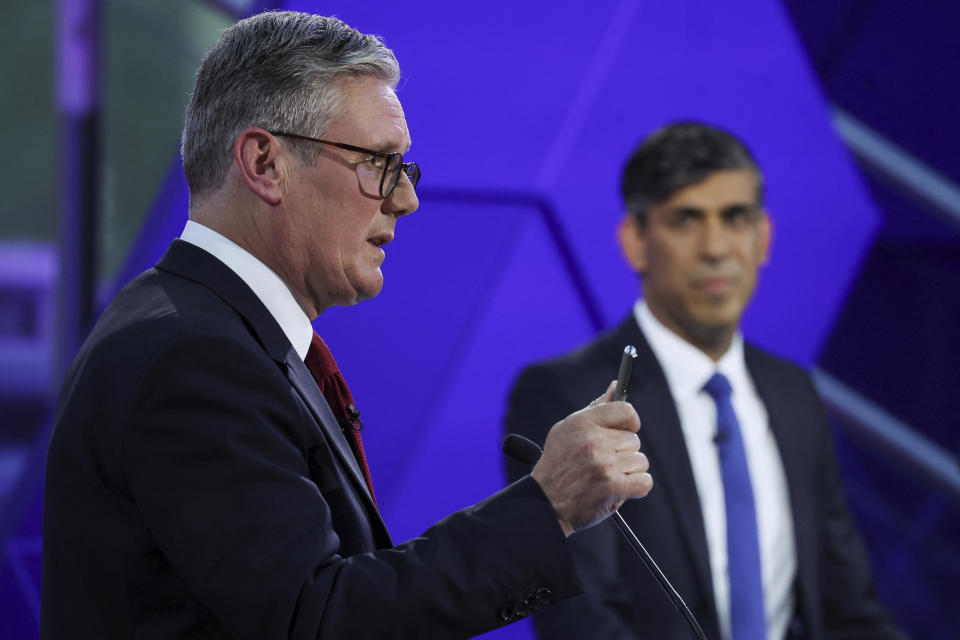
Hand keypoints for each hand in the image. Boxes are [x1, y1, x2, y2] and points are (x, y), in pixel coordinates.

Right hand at [530, 381, 651, 535]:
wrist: (544, 503)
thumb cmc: (558, 464)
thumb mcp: (568, 429)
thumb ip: (595, 408)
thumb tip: (614, 386)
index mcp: (582, 423)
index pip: (625, 410)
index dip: (630, 422)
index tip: (626, 430)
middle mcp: (594, 441)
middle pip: (634, 440)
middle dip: (623, 452)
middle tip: (604, 462)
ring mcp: (605, 464)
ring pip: (640, 461)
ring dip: (628, 471)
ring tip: (606, 477)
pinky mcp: (614, 487)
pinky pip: (645, 482)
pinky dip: (636, 488)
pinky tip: (618, 488)